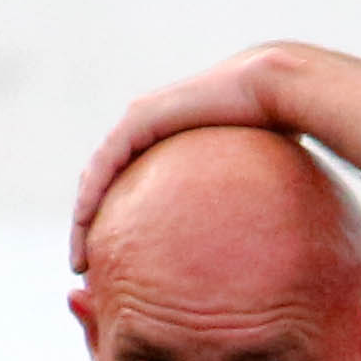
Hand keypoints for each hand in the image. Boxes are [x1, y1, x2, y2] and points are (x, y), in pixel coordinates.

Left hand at [71, 50, 287, 266]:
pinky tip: (83, 228)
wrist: (275, 89)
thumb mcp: (251, 180)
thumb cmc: (280, 132)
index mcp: (167, 144)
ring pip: (96, 178)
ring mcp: (140, 121)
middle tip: (88, 271)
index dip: (115, 226)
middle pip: (105, 186)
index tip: (113, 268)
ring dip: (82, 221)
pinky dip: (89, 198)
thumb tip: (256, 252)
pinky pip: (104, 165)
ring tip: (79, 263)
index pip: (128, 190)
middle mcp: (147, 129)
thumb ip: (239, 207)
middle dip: (92, 230)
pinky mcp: (139, 118)